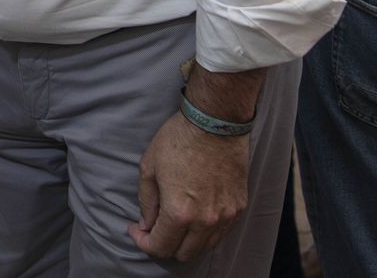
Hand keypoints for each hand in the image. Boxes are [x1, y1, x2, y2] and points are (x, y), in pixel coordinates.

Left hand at [129, 112, 250, 261]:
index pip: (160, 247)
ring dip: (186, 241)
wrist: (215, 123)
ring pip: (204, 247)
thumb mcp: (149, 168)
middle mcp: (205, 220)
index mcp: (179, 212)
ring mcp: (226, 215)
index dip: (143, 242)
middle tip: (154, 227)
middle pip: (183, 254)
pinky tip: (194, 215)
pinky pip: (221, 232)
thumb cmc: (178, 140)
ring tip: (174, 221)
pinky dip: (205, 232)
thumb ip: (146, 202)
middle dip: (164, 245)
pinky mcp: (239, 207)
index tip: (137, 230)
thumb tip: (146, 224)